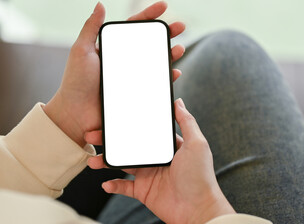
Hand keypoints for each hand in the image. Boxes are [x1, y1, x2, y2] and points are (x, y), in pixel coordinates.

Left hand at [43, 1, 184, 146]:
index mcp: (113, 48)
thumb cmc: (75, 82)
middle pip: (150, 43)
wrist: (76, 113)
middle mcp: (125, 60)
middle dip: (167, 33)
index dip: (149, 15)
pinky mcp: (136, 92)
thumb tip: (99, 4)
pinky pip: (155, 82)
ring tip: (179, 49)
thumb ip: (90, 28)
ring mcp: (132, 76)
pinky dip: (167, 77)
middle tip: (181, 26)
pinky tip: (174, 72)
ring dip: (170, 54)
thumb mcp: (81, 51)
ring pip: (156, 61)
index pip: (134, 27)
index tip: (164, 7)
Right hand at [86, 99, 235, 223]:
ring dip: (108, 162)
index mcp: (168, 146)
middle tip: (95, 136)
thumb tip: (179, 102)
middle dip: (112, 141)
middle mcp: (158, 159)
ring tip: (94, 161)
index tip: (115, 118)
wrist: (197, 210)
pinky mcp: (144, 191)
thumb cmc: (200, 176)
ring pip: (124, 165)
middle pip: (131, 146)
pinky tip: (106, 182)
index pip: (147, 131)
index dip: (131, 124)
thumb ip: (187, 122)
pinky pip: (125, 187)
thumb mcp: (196, 144)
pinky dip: (114, 185)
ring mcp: (149, 175)